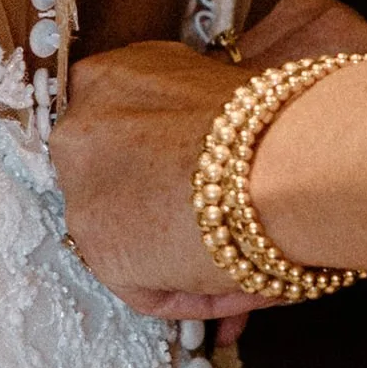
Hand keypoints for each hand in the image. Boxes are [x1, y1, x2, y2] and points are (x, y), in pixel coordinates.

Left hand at [54, 0, 366, 318]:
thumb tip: (237, 101)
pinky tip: (237, 280)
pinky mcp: (101, 251)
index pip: (124, 131)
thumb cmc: (280, 117)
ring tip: (245, 259)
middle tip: (228, 228)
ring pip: (133, 238)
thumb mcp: (231, 79)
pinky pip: (145, 286)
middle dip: (170, 211)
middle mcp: (79, 127)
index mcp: (110, 76)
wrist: (286, 161)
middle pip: (120, 184)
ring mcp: (82, 192)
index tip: (210, 182)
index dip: (171, 164)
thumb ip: (207, 104)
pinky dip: (191, 291)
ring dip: (185, 255)